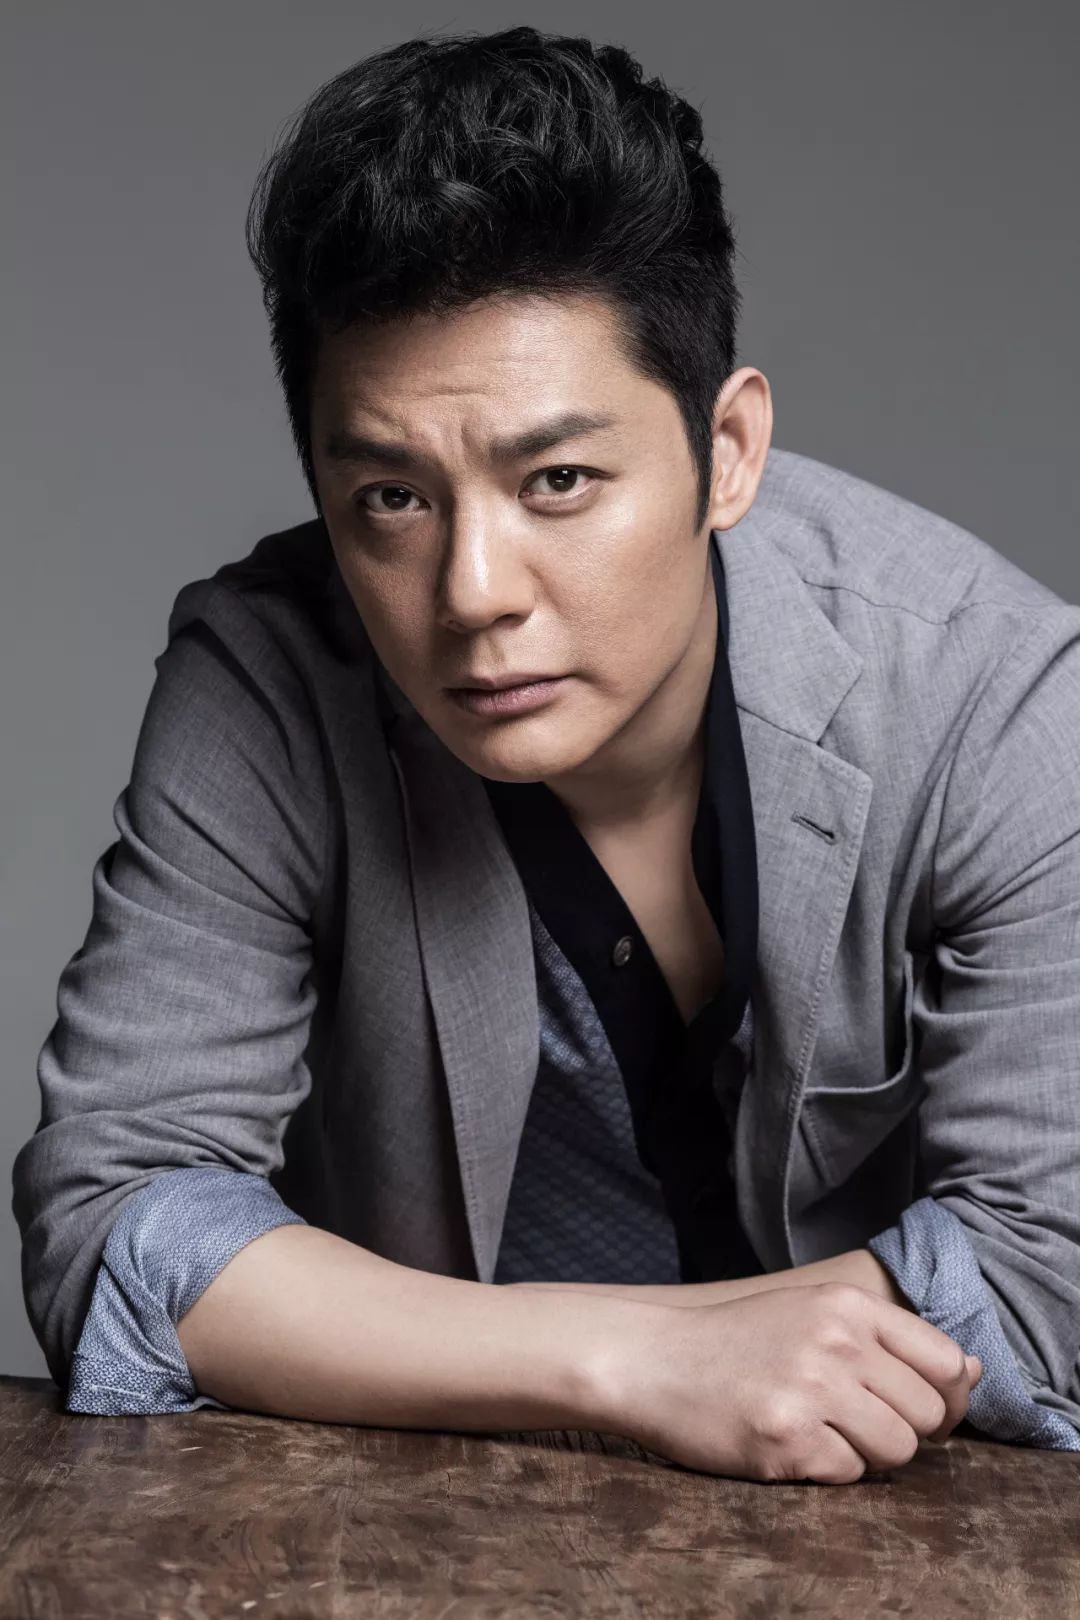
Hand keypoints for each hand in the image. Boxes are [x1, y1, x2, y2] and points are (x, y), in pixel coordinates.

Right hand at [600, 1281, 982, 1483]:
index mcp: (846, 1305)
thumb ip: (887, 1339)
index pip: (945, 1359)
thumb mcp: (813, 1314)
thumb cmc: (737, 1342)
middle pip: (926, 1414)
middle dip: (900, 1428)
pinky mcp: (785, 1441)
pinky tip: (788, 1443)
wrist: (652, 1359)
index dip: (943, 1396)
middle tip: (853, 1421)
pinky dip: (826, 1470)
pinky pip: (849, 1476)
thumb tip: (970, 1373)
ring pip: (897, 1451)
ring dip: (867, 1454)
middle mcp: (835, 1341)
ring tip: (820, 1431)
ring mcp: (810, 1391)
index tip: (913, 1405)